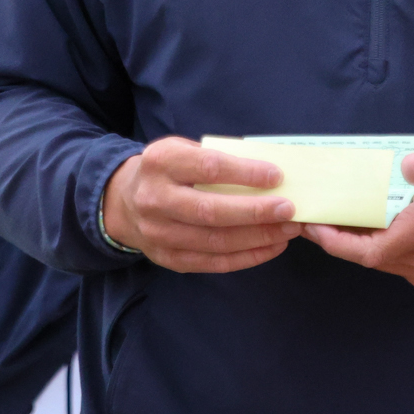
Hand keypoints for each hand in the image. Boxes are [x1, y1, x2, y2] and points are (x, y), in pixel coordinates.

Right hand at [103, 136, 301, 273]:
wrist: (124, 202)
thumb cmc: (167, 170)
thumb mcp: (182, 150)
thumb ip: (217, 159)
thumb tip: (271, 174)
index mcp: (161, 162)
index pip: (208, 167)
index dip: (245, 173)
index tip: (277, 176)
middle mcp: (155, 199)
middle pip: (211, 211)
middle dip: (255, 212)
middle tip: (289, 210)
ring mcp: (158, 234)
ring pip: (215, 241)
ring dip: (258, 237)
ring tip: (288, 230)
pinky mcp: (168, 259)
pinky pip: (213, 263)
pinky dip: (247, 257)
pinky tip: (272, 247)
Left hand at [303, 132, 413, 289]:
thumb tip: (409, 167)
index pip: (371, 251)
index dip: (337, 243)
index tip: (314, 225)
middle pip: (369, 257)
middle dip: (337, 239)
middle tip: (313, 215)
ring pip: (378, 260)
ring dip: (352, 243)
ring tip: (330, 217)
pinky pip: (391, 260)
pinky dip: (370, 245)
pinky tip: (358, 224)